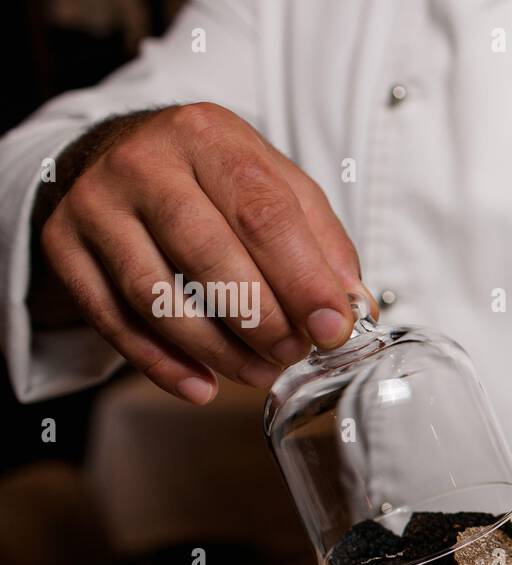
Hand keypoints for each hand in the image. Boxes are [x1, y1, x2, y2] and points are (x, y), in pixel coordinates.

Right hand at [37, 102, 376, 403]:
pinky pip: (112, 320)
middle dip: (261, 319)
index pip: (263, 213)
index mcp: (208, 135)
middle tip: (293, 353)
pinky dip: (161, 363)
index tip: (332, 328)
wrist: (119, 155)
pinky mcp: (62, 245)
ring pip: (155, 295)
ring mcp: (94, 204)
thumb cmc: (213, 179)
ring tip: (259, 373)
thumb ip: (321, 243)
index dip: (303, 280)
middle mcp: (142, 162)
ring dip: (216, 350)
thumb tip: (353, 308)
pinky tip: (201, 385)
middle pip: (207, 254)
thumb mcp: (276, 185)